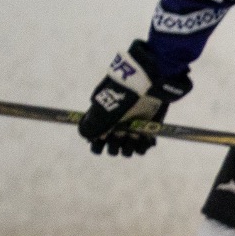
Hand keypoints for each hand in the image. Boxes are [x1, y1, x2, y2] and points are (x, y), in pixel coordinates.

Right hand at [79, 42, 190, 156]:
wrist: (147, 84)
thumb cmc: (122, 96)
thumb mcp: (102, 110)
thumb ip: (90, 126)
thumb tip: (87, 138)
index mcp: (101, 122)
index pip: (95, 144)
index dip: (98, 146)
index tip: (104, 137)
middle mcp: (115, 128)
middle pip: (112, 150)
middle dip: (115, 144)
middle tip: (120, 131)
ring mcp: (131, 130)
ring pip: (127, 151)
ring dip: (129, 146)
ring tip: (134, 133)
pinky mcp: (147, 130)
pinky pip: (142, 148)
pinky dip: (143, 145)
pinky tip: (143, 136)